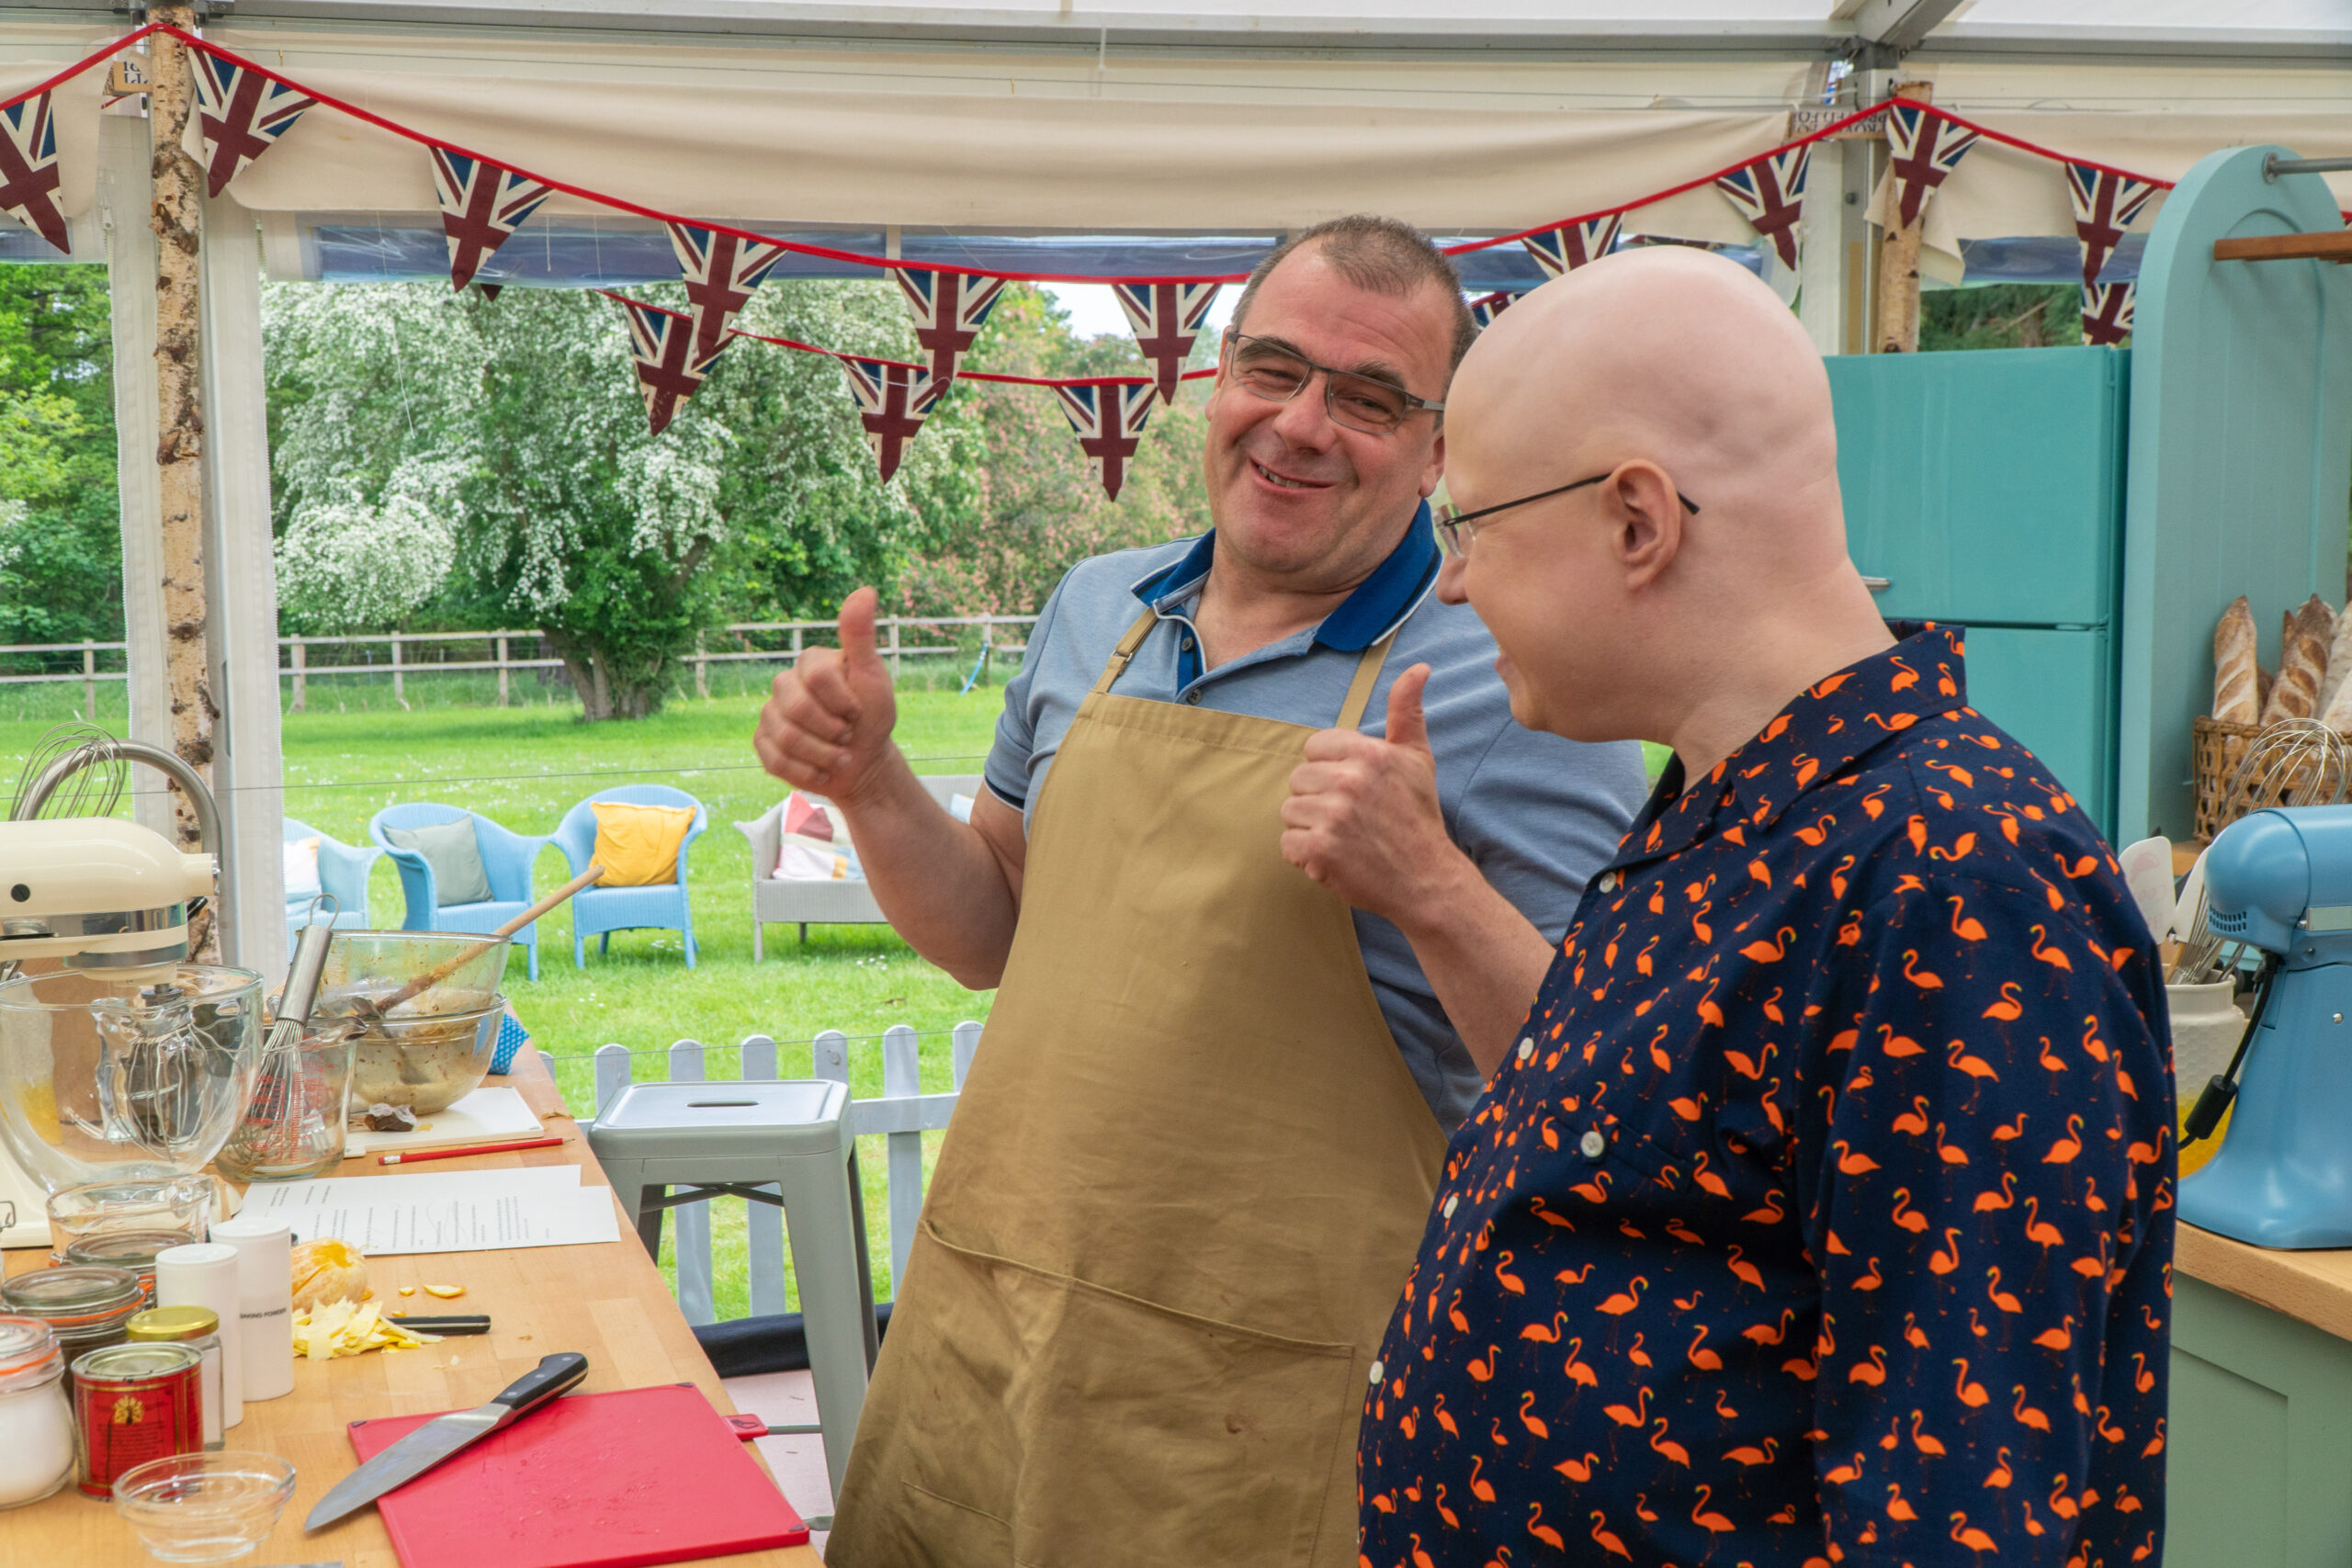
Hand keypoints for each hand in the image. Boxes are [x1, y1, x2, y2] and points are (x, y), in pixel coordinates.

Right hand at [753, 587, 900, 806]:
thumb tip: (866, 590)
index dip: (843, 702)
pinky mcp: (763, 743)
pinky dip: (806, 773)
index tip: (858, 712)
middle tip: (848, 736)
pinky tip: (822, 770)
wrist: (863, 763)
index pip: (818, 678)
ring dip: (823, 756)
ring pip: (786, 738)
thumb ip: (861, 637)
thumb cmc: (871, 718)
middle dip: (831, 732)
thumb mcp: (872, 677)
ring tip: (840, 756)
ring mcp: (770, 713)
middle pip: (796, 709)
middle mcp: (785, 683)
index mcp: (811, 662)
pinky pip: (775, 761)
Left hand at [1280, 664, 1466, 924]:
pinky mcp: (1320, 850)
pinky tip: (1334, 857)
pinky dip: (1305, 855)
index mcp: (1368, 754)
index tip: (1353, 790)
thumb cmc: (1418, 816)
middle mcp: (1349, 781)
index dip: (1329, 770)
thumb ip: (1407, 711)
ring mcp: (1332, 816)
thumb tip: (1419, 668)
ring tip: (1344, 838)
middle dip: (1318, 799)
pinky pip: (1288, 844)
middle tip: (1352, 818)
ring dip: (1310, 828)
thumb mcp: (1416, 758)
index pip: (1314, 748)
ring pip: (1290, 811)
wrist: (1427, 879)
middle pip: (1299, 779)